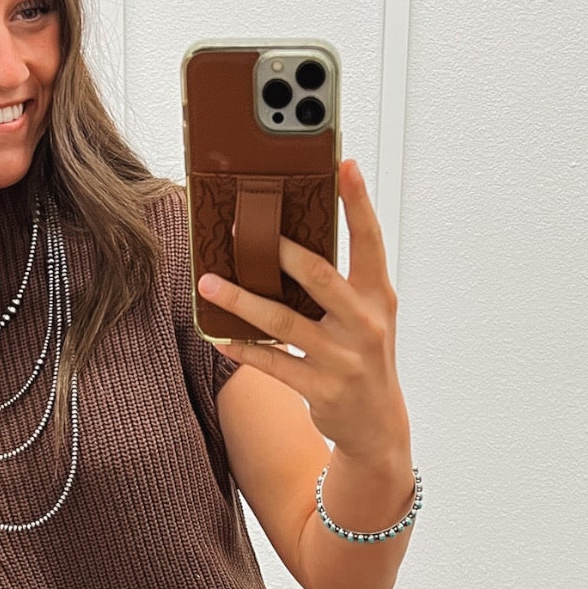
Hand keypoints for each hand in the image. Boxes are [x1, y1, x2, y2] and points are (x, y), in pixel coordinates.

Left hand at [197, 158, 408, 461]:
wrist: (378, 423)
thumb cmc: (364, 356)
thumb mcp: (367, 315)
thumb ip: (341, 281)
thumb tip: (287, 243)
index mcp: (378, 296)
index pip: (369, 241)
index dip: (358, 202)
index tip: (344, 165)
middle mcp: (365, 324)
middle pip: (319, 276)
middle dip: (278, 250)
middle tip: (241, 227)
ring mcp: (343, 359)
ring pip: (283, 321)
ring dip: (241, 300)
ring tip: (209, 282)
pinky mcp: (321, 388)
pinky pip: (273, 363)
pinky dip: (243, 349)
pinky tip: (218, 336)